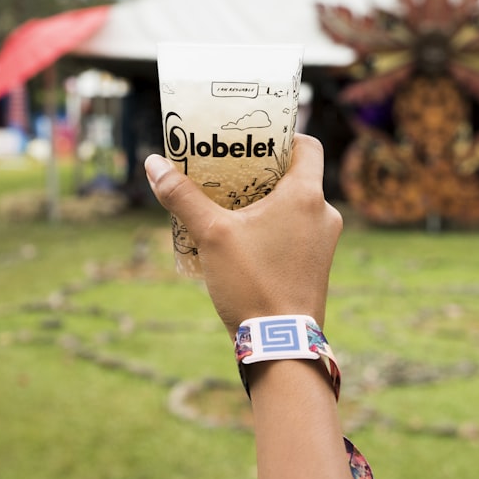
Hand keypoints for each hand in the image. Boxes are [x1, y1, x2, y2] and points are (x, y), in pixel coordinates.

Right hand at [144, 134, 342, 337]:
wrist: (280, 342)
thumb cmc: (252, 283)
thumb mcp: (211, 234)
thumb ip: (183, 196)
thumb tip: (153, 163)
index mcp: (307, 195)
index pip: (308, 145)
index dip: (284, 136)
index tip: (255, 138)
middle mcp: (325, 213)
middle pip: (298, 175)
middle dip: (263, 170)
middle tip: (230, 169)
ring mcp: (325, 241)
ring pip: (297, 205)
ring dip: (268, 200)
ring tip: (231, 203)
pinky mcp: (317, 264)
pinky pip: (298, 230)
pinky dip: (275, 225)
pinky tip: (244, 236)